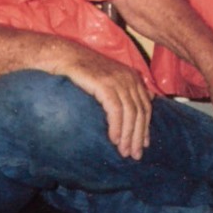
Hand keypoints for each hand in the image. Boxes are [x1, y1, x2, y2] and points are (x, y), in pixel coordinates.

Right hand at [45, 41, 152, 159]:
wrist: (66, 57)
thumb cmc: (85, 71)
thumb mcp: (110, 80)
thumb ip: (126, 91)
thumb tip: (147, 100)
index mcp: (133, 77)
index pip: (145, 106)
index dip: (145, 128)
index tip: (144, 145)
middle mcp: (129, 78)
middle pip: (140, 112)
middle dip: (138, 136)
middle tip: (134, 155)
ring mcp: (118, 80)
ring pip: (130, 113)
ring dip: (128, 135)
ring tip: (124, 151)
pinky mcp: (105, 84)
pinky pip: (115, 110)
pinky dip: (116, 127)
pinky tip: (114, 139)